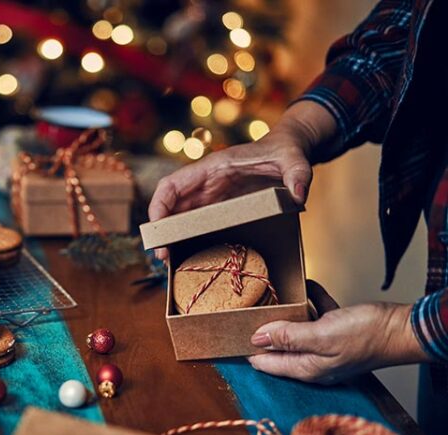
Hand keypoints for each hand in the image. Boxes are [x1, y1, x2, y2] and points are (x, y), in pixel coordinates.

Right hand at [148, 131, 310, 258]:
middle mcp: (205, 182)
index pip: (172, 184)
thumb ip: (297, 175)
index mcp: (213, 167)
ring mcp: (210, 196)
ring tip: (170, 261)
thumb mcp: (294, 161)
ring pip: (179, 216)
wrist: (288, 152)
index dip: (159, 205)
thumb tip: (299, 195)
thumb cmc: (286, 152)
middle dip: (161, 230)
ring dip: (171, 237)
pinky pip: (195, 222)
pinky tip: (188, 255)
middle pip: (170, 205)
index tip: (156, 228)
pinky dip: (186, 238)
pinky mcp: (218, 207)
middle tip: (162, 257)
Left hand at [247, 281, 429, 383]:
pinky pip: (317, 313)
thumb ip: (288, 338)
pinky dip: (309, 301)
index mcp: (307, 368)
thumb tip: (257, 339)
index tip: (230, 336)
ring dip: (286, 316)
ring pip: (297, 330)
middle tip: (244, 315)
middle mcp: (315, 360)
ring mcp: (327, 344)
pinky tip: (304, 287)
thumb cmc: (366, 336)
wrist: (403, 328)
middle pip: (279, 348)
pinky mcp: (339, 328)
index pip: (267, 363)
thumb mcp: (320, 336)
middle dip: (263, 333)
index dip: (249, 350)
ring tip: (269, 300)